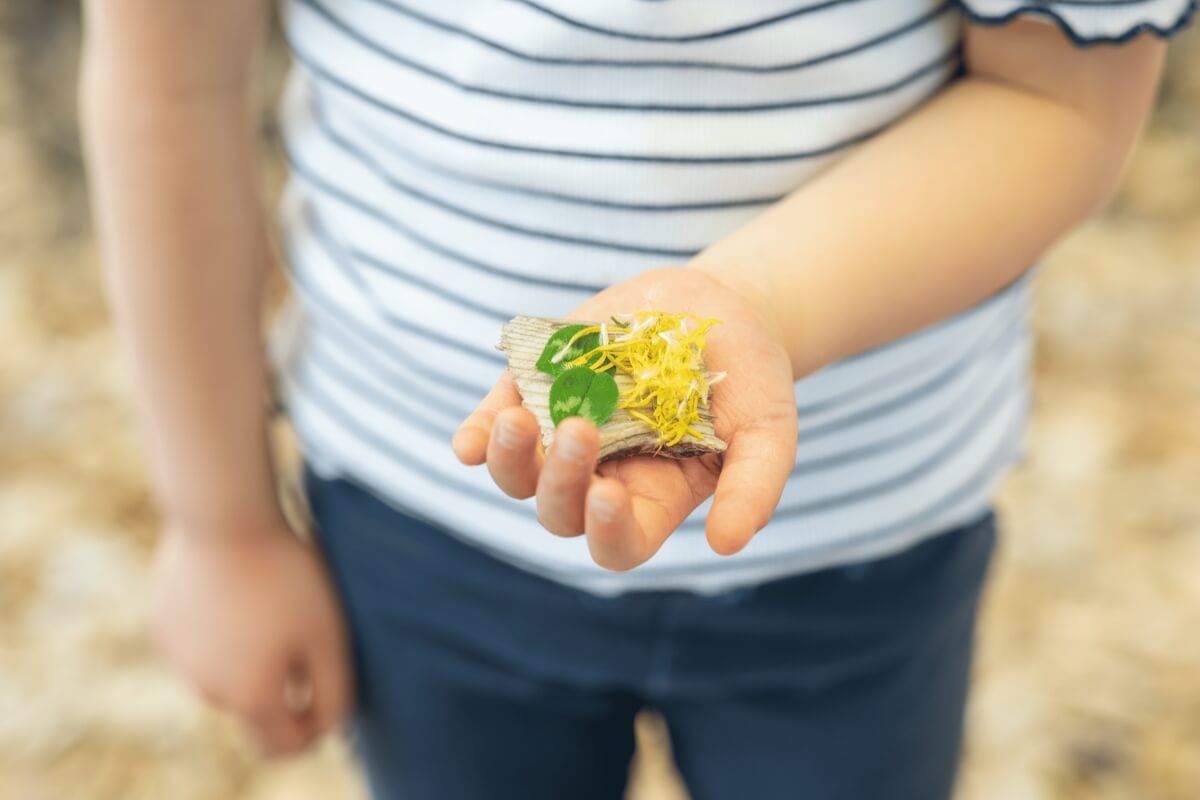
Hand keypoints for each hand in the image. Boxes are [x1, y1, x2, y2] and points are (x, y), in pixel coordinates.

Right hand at [149, 519, 351, 756]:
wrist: (222, 519)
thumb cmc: (286, 577)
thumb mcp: (329, 637)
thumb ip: (335, 694)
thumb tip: (330, 728)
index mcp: (249, 698)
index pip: (283, 746)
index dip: (314, 731)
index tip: (331, 697)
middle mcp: (206, 689)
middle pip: (256, 709)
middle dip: (284, 689)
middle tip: (307, 636)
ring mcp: (177, 658)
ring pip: (226, 673)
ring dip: (251, 655)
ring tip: (274, 603)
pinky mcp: (163, 624)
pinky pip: (201, 641)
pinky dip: (223, 628)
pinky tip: (239, 586)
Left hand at [452, 266, 797, 569]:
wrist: (714, 306)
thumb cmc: (748, 377)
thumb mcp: (769, 429)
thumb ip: (754, 486)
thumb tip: (728, 544)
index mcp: (653, 498)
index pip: (619, 543)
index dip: (607, 532)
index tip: (610, 493)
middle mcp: (601, 475)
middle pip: (560, 511)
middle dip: (560, 480)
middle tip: (580, 432)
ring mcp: (561, 434)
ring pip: (517, 474)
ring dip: (508, 459)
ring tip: (516, 423)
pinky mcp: (534, 390)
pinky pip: (490, 424)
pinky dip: (477, 433)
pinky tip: (473, 435)